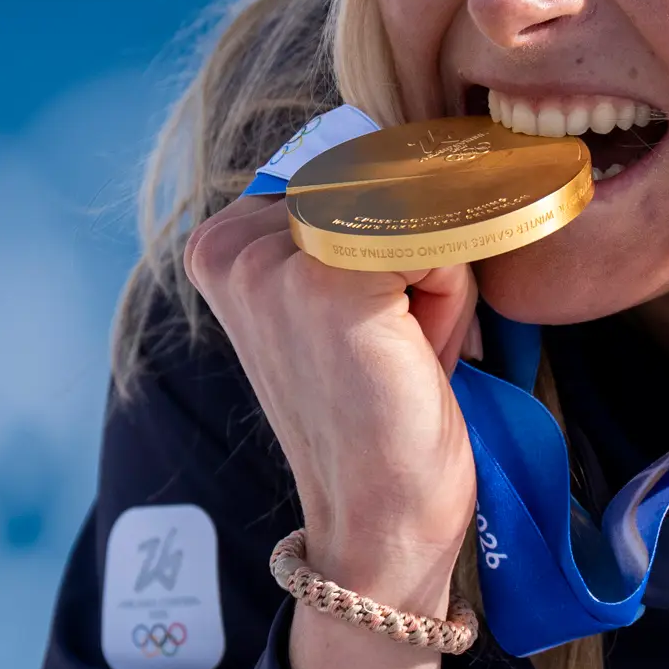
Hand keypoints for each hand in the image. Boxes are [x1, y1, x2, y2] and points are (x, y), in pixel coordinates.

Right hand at [183, 194, 477, 599]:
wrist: (379, 519)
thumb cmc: (381, 403)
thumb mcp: (352, 292)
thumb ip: (361, 217)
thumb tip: (432, 150)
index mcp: (221, 242)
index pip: (346, 168)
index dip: (386, 240)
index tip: (363, 326)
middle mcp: (231, 244)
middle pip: (380, 184)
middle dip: (415, 256)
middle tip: (389, 348)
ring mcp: (272, 263)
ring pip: (413, 210)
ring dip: (433, 278)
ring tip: (399, 353)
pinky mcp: (327, 283)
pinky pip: (437, 242)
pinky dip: (448, 298)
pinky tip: (412, 358)